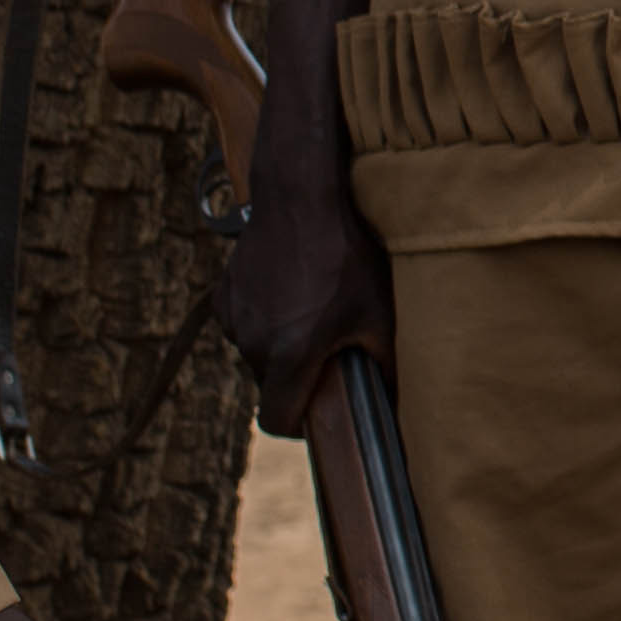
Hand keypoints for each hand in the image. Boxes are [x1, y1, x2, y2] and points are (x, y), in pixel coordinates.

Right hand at [219, 124, 387, 409]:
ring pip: (258, 354)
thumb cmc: (347, 254)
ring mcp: (234, 317)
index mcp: (288, 354)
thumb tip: (397, 401)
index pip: (275, 421)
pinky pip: (245, 324)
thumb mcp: (379, 312)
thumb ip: (387, 364)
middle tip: (331, 347)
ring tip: (314, 310)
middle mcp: (253, 341)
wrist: (300, 195)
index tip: (319, 410)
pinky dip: (265, 319)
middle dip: (298, 377)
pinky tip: (292, 290)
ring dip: (281, 346)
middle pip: (271, 385)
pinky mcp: (223, 294)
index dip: (298, 424)